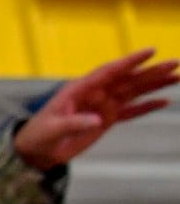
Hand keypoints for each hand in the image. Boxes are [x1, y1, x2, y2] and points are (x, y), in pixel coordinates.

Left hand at [13, 48, 175, 171]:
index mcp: (80, 89)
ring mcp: (102, 105)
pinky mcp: (107, 119)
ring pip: (133, 92)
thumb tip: (96, 120)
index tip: (150, 51)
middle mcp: (95, 93)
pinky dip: (147, 107)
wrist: (36, 151)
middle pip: (127, 79)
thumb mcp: (52, 130)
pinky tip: (164, 101)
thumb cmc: (38, 136)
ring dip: (154, 85)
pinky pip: (131, 111)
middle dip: (151, 71)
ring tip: (177, 77)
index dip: (130, 62)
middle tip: (174, 63)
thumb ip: (73, 124)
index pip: (109, 72)